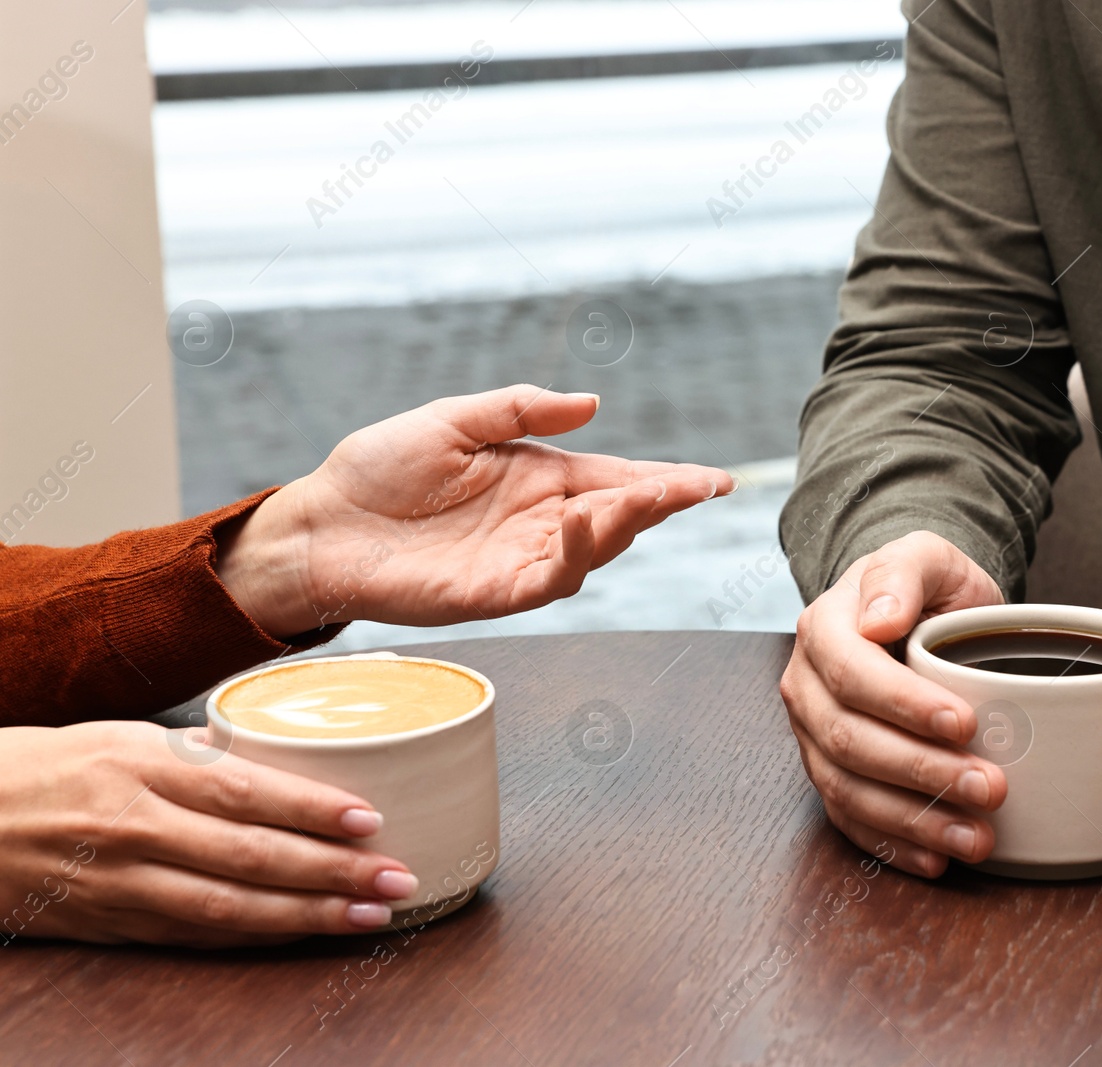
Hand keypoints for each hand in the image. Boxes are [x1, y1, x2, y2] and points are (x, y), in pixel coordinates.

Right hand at [0, 721, 416, 946]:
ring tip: (369, 915)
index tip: (370, 819)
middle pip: (249, 857)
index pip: (243, 791)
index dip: (312, 809)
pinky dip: (257, 936)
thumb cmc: (51, 768)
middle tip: (395, 878)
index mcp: (141, 766)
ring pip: (229, 908)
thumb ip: (201, 757)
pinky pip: (197, 935)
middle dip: (332, 872)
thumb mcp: (123, 739)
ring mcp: (120, 883)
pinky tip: (305, 932)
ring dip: (308, 915)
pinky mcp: (111, 926)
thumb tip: (282, 760)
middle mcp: (133, 827)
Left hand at [217, 386, 733, 636]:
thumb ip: (519, 409)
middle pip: (620, 516)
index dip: (668, 480)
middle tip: (700, 486)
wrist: (319, 525)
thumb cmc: (377, 471)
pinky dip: (573, 555)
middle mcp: (540, 523)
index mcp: (539, 478)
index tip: (716, 479)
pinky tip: (581, 523)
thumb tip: (593, 405)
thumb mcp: (451, 420)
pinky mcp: (494, 594)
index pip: (618, 479)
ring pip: (595, 550)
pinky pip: (549, 581)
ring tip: (649, 496)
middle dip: (664, 501)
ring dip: (626, 524)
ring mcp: (520, 561)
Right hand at [780, 531, 1008, 876]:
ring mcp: (812, 735)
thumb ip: (901, 571)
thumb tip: (877, 617)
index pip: (852, 673)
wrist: (915, 611)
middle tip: (989, 787)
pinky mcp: (830, 773)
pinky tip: (937, 859)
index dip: (904, 705)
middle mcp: (806, 686)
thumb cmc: (925, 586)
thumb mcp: (925, 555)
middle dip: (920, 771)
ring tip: (975, 836)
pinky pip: (849, 819)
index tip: (964, 723)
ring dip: (912, 820)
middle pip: (848, 740)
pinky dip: (891, 845)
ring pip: (846, 789)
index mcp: (823, 629)